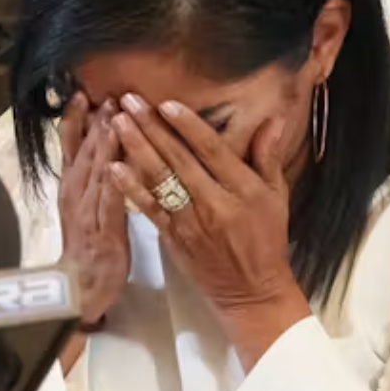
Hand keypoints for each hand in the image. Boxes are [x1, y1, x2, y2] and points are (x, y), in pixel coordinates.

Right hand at [55, 92, 130, 330]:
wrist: (78, 288)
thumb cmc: (87, 245)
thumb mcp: (84, 204)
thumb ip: (92, 174)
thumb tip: (105, 143)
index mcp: (71, 185)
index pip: (70, 145)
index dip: (75, 119)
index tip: (81, 93)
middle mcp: (75, 193)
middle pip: (83, 152)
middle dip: (95, 122)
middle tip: (106, 96)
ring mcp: (87, 211)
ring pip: (95, 172)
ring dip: (103, 145)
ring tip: (113, 118)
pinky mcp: (103, 231)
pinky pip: (109, 203)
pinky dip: (113, 183)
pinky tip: (119, 166)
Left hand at [108, 97, 310, 367]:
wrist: (251, 291)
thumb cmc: (266, 239)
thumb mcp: (276, 197)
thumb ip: (268, 157)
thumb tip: (273, 119)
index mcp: (242, 189)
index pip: (212, 150)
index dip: (188, 126)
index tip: (166, 103)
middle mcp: (214, 203)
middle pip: (179, 159)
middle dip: (152, 127)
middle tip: (129, 100)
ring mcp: (190, 221)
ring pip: (160, 179)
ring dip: (135, 148)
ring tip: (116, 123)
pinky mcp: (172, 237)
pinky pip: (149, 208)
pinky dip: (130, 187)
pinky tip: (113, 167)